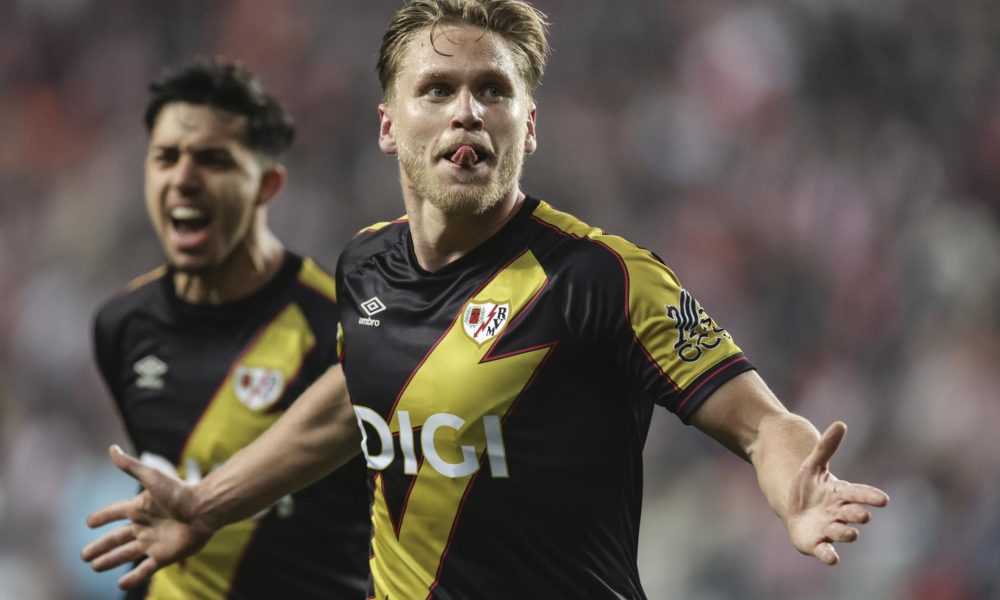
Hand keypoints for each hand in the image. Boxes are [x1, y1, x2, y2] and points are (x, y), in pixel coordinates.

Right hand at [80, 445, 216, 588]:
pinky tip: (120, 585)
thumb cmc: (179, 492)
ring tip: (94, 567)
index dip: (102, 517)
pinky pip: (144, 570)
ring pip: (126, 554)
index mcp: (140, 508)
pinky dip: (132, 578)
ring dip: (110, 560)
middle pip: (116, 539)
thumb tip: (112, 448)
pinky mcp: (163, 556)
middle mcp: (144, 526)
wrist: (204, 509)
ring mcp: (153, 542)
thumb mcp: (152, 478)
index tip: (88, 522)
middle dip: (100, 546)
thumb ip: (131, 466)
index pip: (115, 512)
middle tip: (83, 555)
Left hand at [784, 422, 889, 564]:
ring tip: (850, 532)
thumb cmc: (808, 486)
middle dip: (858, 514)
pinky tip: (832, 558)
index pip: (858, 493)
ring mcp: (830, 529)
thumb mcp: (813, 465)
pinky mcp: (818, 544)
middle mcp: (839, 513)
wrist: (794, 508)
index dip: (870, 496)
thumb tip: (841, 424)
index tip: (884, 499)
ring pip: (842, 533)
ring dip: (846, 533)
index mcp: (841, 494)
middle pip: (852, 514)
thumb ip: (827, 447)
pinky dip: (829, 555)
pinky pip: (826, 551)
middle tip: (863, 515)